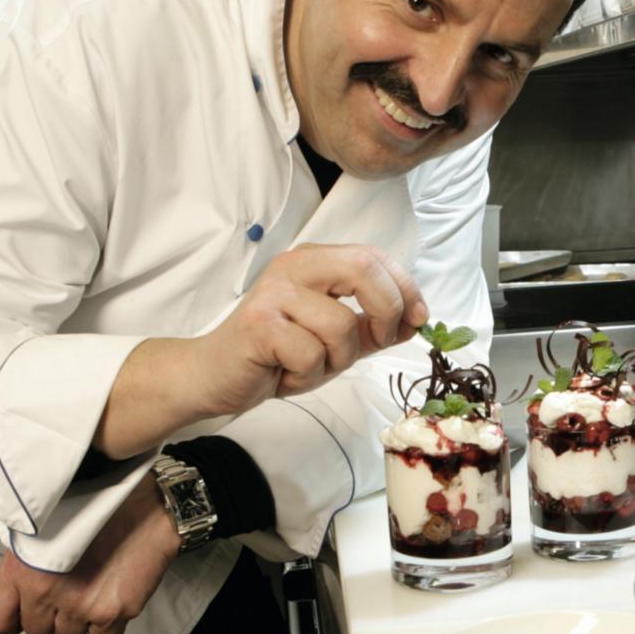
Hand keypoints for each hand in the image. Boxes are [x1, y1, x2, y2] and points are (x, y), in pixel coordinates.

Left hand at [0, 473, 178, 633]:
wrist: (146, 504)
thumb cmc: (95, 507)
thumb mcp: (40, 528)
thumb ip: (18, 564)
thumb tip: (0, 589)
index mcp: (23, 569)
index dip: (7, 620)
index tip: (16, 614)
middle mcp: (50, 591)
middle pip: (36, 630)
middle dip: (48, 614)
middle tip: (64, 586)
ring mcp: (83, 605)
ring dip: (77, 618)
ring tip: (90, 585)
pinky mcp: (115, 612)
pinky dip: (104, 623)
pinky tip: (109, 594)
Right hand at [194, 243, 426, 417]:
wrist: (215, 376)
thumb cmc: (277, 356)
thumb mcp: (336, 340)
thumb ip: (373, 326)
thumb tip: (416, 319)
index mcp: (315, 262)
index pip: (374, 257)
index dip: (406, 288)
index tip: (419, 318)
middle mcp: (294, 267)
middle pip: (364, 270)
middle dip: (387, 312)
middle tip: (379, 341)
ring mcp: (274, 292)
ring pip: (341, 325)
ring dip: (337, 360)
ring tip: (308, 365)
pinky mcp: (259, 323)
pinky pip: (311, 354)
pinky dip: (307, 376)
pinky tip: (284, 373)